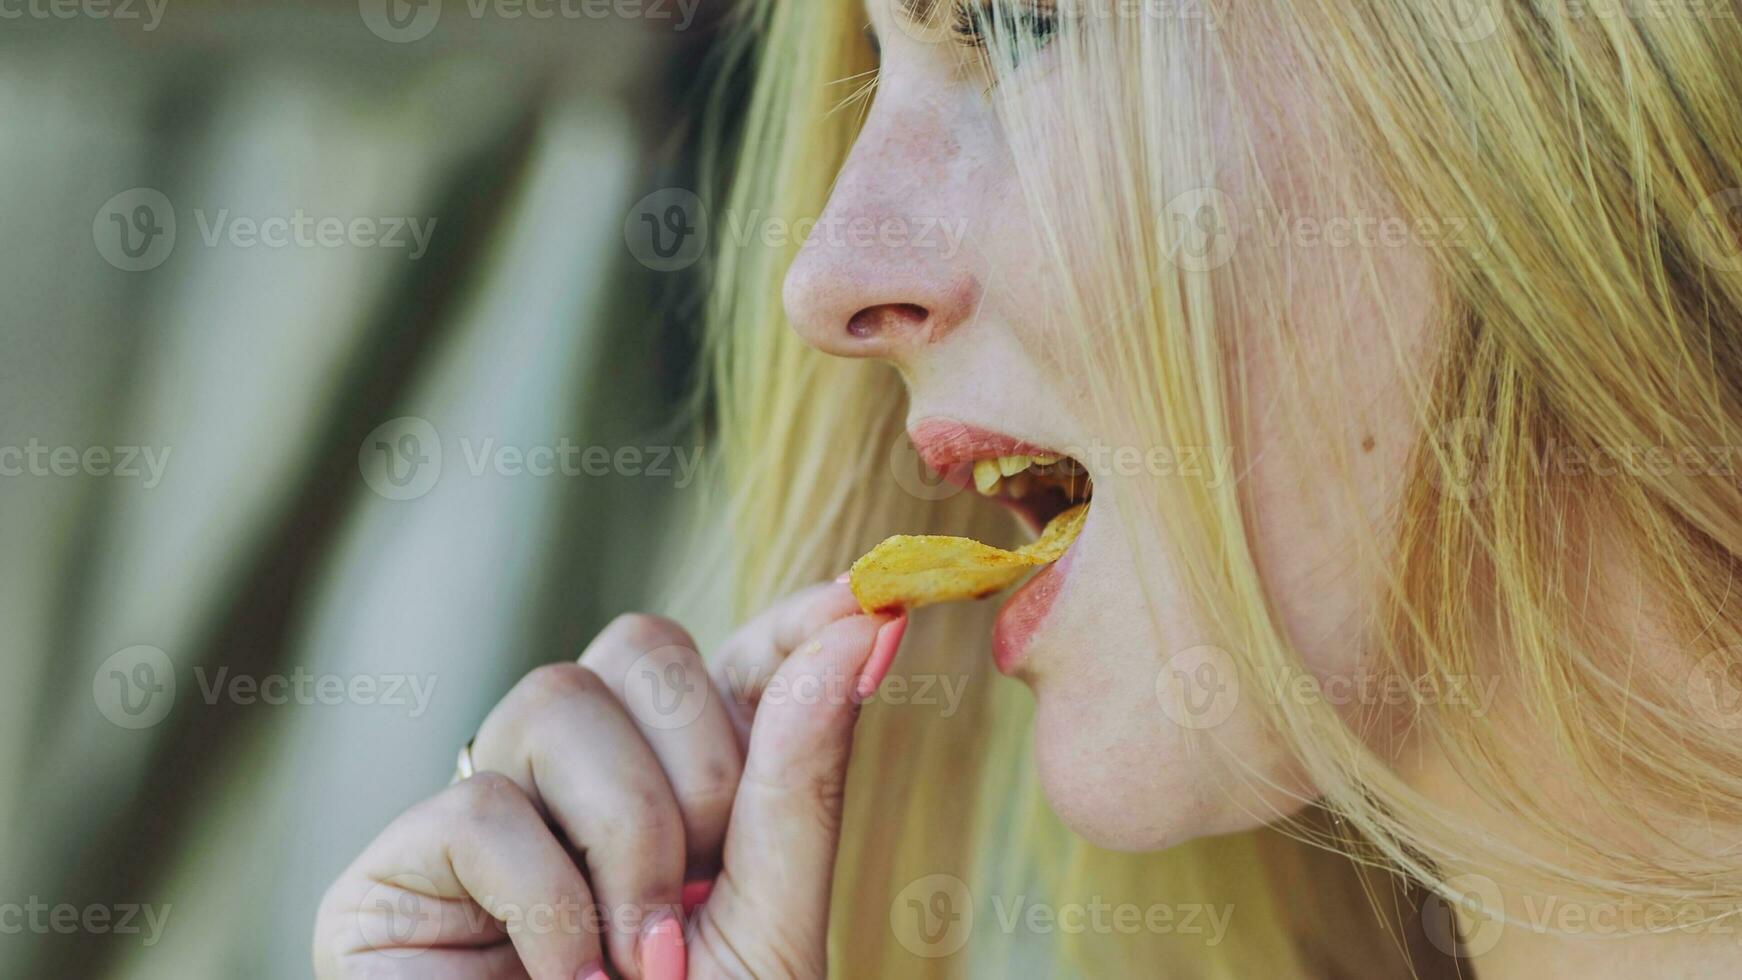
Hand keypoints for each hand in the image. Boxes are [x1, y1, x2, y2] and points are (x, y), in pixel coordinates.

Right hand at [313, 580, 904, 979]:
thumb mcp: (770, 922)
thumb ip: (799, 782)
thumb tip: (857, 628)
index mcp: (677, 793)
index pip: (729, 665)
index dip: (792, 625)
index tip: (867, 602)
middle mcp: (577, 786)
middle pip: (637, 645)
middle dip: (702, 764)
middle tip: (709, 883)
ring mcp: (483, 818)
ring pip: (556, 701)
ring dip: (629, 839)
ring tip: (640, 959)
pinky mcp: (390, 873)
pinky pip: (481, 808)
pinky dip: (548, 905)